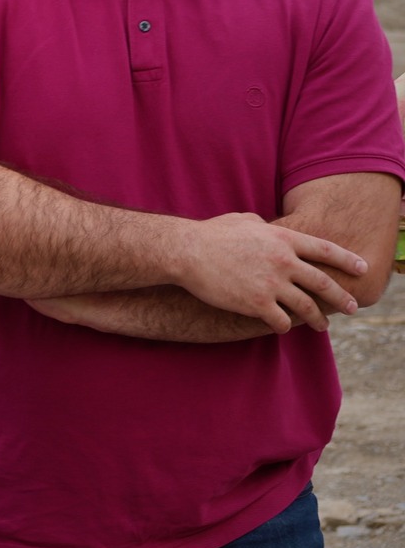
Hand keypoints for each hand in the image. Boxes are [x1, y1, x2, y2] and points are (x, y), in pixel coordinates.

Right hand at [171, 212, 365, 332]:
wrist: (185, 251)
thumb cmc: (209, 234)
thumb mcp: (242, 219)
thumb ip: (261, 225)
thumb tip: (265, 226)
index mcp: (283, 239)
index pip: (326, 250)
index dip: (348, 260)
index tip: (362, 268)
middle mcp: (284, 261)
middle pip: (323, 283)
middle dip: (341, 297)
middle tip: (352, 307)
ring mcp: (272, 284)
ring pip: (307, 306)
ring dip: (317, 319)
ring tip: (322, 327)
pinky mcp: (256, 303)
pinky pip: (281, 320)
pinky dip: (285, 326)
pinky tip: (283, 327)